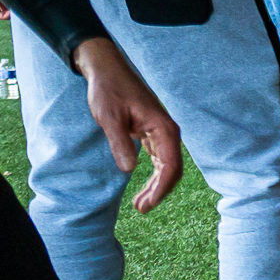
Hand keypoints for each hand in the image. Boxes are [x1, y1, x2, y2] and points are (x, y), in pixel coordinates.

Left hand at [73, 39, 182, 213]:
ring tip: (140, 204)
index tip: (148, 204)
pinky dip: (153, 176)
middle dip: (160, 191)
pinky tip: (144, 187)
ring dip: (157, 186)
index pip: (171, 165)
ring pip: (167, 167)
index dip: (161, 188)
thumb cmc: (109, 91)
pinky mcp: (152, 134)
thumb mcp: (109, 118)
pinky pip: (159, 160)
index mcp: (162, 128)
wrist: (107, 71)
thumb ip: (119, 143)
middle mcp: (167, 132)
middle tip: (141, 209)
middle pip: (172, 169)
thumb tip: (129, 170)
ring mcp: (161, 133)